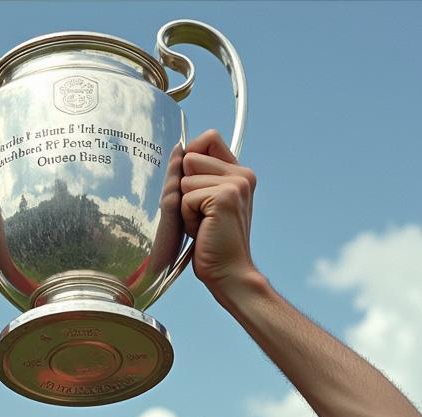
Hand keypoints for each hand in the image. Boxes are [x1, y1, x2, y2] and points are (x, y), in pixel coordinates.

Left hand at [180, 129, 257, 292]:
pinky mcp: (224, 197)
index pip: (209, 138)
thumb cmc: (213, 244)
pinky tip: (203, 232)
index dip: (192, 158)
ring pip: (186, 179)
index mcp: (240, 173)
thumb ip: (200, 176)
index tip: (195, 188)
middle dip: (186, 190)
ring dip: (187, 207)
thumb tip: (179, 150)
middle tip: (203, 216)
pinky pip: (186, 197)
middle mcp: (242, 174)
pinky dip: (188, 218)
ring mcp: (235, 184)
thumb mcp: (207, 204)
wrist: (228, 273)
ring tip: (204, 225)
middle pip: (191, 157)